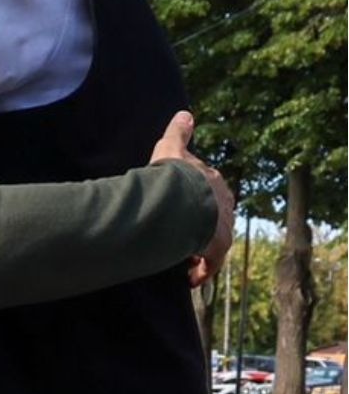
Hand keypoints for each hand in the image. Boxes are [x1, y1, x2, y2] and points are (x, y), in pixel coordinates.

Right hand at [149, 111, 233, 286]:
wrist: (183, 199)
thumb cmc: (174, 174)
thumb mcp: (171, 148)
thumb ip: (177, 133)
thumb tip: (185, 113)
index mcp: (212, 181)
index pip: (208, 191)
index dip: (197, 201)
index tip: (184, 211)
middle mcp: (223, 204)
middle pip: (214, 218)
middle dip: (202, 228)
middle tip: (184, 237)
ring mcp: (222, 226)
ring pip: (213, 241)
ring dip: (201, 251)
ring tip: (185, 261)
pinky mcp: (217, 248)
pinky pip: (211, 263)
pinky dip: (202, 271)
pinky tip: (191, 280)